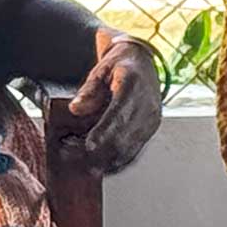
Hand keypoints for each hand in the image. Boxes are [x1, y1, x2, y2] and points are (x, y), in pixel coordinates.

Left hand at [60, 40, 162, 173]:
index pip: (119, 113)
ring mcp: (151, 119)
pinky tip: (101, 164)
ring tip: (83, 163)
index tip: (89, 145)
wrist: (144, 63)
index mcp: (133, 85)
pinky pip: (135, 150)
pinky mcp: (151, 129)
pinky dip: (117, 160)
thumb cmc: (121, 65)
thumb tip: (75, 108)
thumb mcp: (101, 70)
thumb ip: (88, 90)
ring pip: (130, 148)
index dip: (104, 132)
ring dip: (107, 159)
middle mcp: (147, 104)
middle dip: (100, 151)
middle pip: (124, 135)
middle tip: (75, 157)